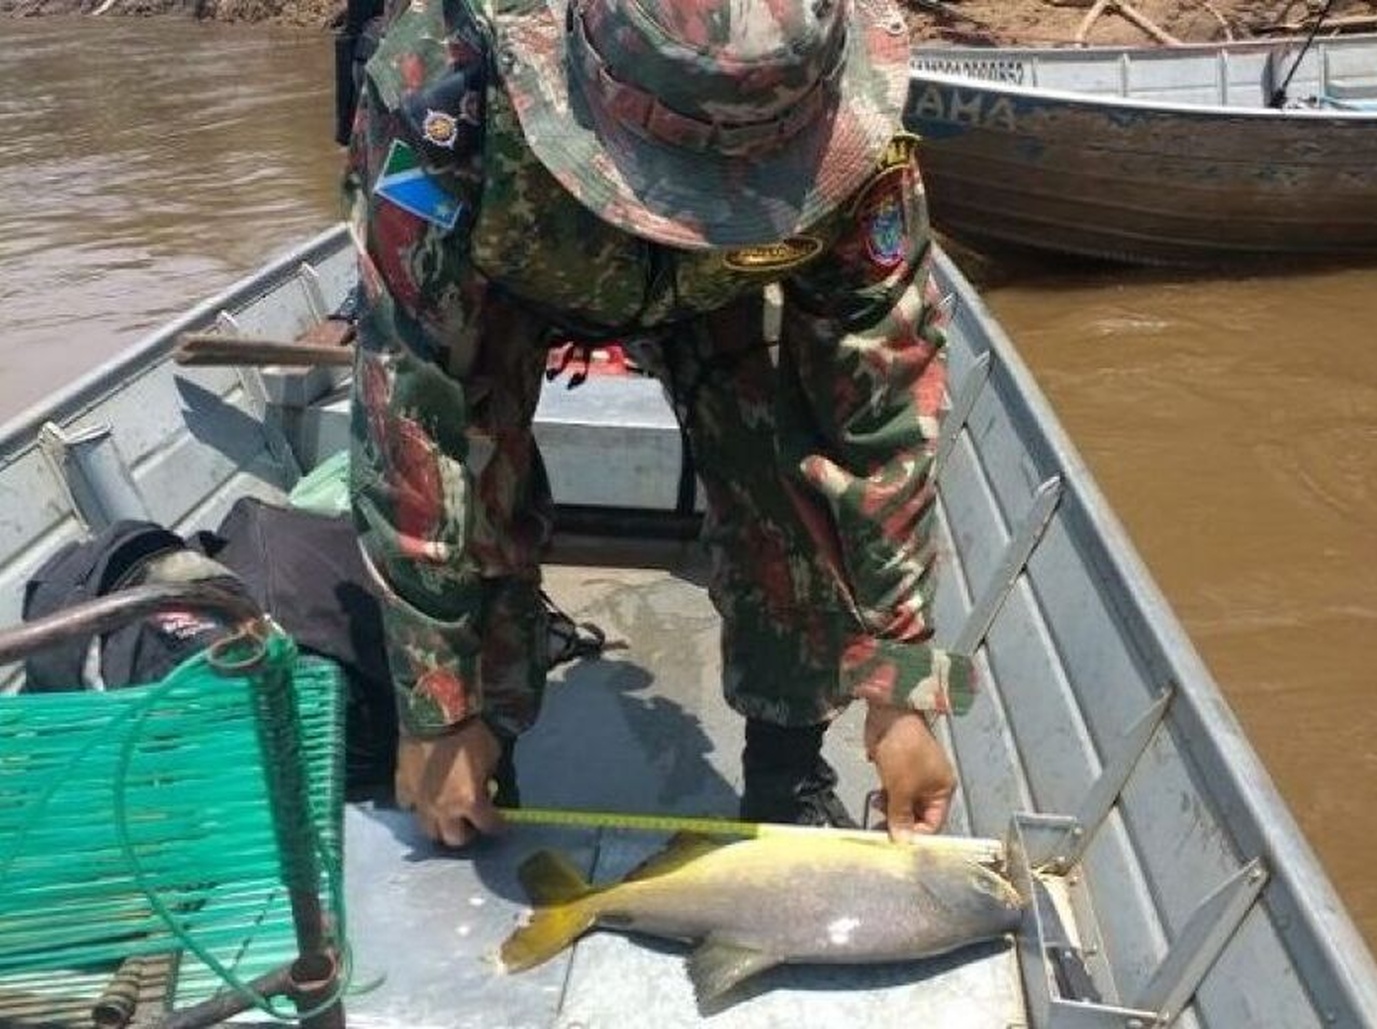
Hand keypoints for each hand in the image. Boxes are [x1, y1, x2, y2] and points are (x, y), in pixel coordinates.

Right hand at [395, 719, 506, 847]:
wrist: (435, 716)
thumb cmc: (469, 734)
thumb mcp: (492, 756)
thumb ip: (487, 777)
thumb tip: (484, 785)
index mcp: (470, 802)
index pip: (488, 826)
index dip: (497, 825)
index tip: (499, 822)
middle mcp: (444, 810)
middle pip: (454, 839)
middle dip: (466, 833)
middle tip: (471, 822)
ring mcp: (420, 802)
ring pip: (428, 830)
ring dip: (440, 826)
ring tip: (447, 816)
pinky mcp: (404, 789)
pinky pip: (409, 806)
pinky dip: (418, 806)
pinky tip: (424, 797)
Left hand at [863, 702, 955, 840]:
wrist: (889, 715)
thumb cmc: (903, 748)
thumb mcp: (902, 787)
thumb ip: (901, 816)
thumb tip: (902, 841)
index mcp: (942, 789)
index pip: (933, 824)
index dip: (915, 835)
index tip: (896, 843)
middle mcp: (932, 785)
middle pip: (918, 816)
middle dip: (900, 823)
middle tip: (880, 830)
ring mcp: (915, 778)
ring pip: (904, 806)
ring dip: (891, 811)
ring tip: (877, 807)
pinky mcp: (899, 771)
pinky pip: (894, 793)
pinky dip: (886, 798)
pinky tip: (876, 796)